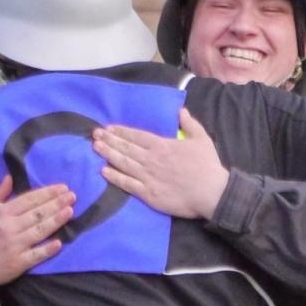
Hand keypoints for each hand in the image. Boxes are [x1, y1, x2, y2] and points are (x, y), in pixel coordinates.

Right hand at [0, 175, 75, 298]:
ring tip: (70, 211)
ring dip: (56, 220)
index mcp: (1, 213)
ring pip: (40, 231)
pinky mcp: (17, 264)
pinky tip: (59, 243)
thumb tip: (10, 178)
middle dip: (56, 203)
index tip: (62, 188)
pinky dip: (47, 249)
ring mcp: (14, 246)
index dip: (47, 193)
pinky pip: (36, 255)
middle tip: (72, 196)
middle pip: (38, 213)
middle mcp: (9, 228)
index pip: (29, 200)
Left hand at [92, 108, 229, 220]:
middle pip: (126, 148)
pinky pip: (127, 184)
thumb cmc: (207, 166)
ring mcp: (148, 177)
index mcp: (162, 145)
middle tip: (94, 134)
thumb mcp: (201, 139)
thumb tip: (181, 111)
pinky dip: (115, 177)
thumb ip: (189, 124)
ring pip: (123, 163)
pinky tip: (104, 171)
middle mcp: (151, 159)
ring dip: (108, 154)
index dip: (121, 132)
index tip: (108, 128)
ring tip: (95, 147)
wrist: (211, 193)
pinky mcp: (148, 194)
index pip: (136, 136)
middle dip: (109, 140)